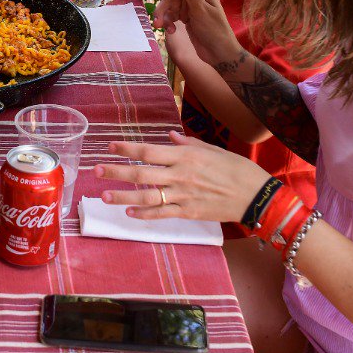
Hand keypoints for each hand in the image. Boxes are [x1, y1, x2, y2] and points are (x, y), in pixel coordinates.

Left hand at [95, 131, 269, 221]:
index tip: (109, 146)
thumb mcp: (212, 149)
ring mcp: (183, 195)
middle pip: (141, 172)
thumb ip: (187, 144)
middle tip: (95, 170)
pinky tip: (129, 213)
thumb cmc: (236, 168)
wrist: (256, 195)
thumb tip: (169, 138)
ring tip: (104, 196)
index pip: (149, 150)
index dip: (127, 148)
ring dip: (124, 197)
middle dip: (116, 172)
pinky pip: (162, 213)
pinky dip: (145, 214)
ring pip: (147, 196)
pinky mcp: (189, 212)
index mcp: (185, 156)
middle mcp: (180, 174)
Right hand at [146, 0, 241, 67]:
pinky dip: (167, 21)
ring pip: (169, 1)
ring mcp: (189, 4)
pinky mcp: (183, 15)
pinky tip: (171, 30)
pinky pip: (170, 13)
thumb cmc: (215, 31)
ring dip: (162, 12)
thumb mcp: (201, 11)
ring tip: (158, 24)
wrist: (218, 54)